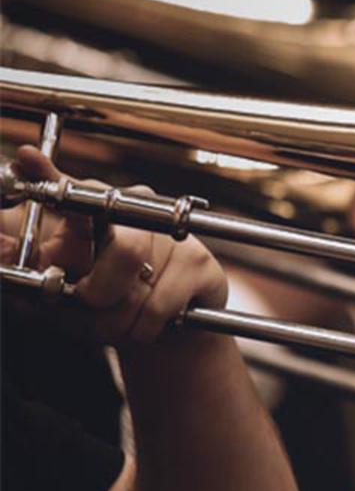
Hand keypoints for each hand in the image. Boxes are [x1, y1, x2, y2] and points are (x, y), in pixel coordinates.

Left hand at [4, 145, 226, 345]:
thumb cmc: (120, 297)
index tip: (26, 160)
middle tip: (92, 306)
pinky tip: (144, 325)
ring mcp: (176, 237)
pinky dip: (141, 331)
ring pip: (135, 292)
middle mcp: (140, 212)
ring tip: (116, 323)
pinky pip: (158, 309)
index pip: (74, 191)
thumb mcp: (72, 284)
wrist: (174, 326)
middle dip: (97, 296)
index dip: (50, 176)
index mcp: (99, 210)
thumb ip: (38, 271)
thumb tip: (6, 241)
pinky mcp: (200, 265)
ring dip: (115, 324)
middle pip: (124, 251)